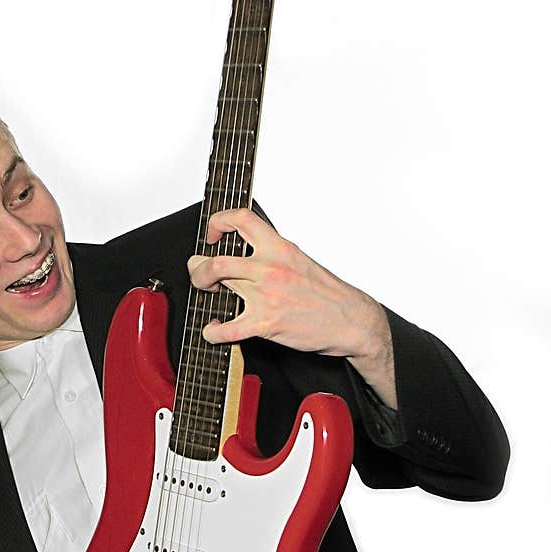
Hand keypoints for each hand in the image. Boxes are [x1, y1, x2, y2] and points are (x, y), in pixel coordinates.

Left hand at [187, 208, 396, 406]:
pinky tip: (213, 330)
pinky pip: (226, 328)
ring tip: (207, 294)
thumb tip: (245, 249)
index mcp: (280, 247)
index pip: (240, 219)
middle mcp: (270, 268)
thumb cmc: (328, 293)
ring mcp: (267, 295)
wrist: (352, 320)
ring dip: (201, 289)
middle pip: (216, 258)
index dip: (217, 222)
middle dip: (198, 266)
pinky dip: (212, 332)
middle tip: (200, 272)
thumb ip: (272, 253)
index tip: (212, 235)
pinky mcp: (266, 323)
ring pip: (216, 283)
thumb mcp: (300, 259)